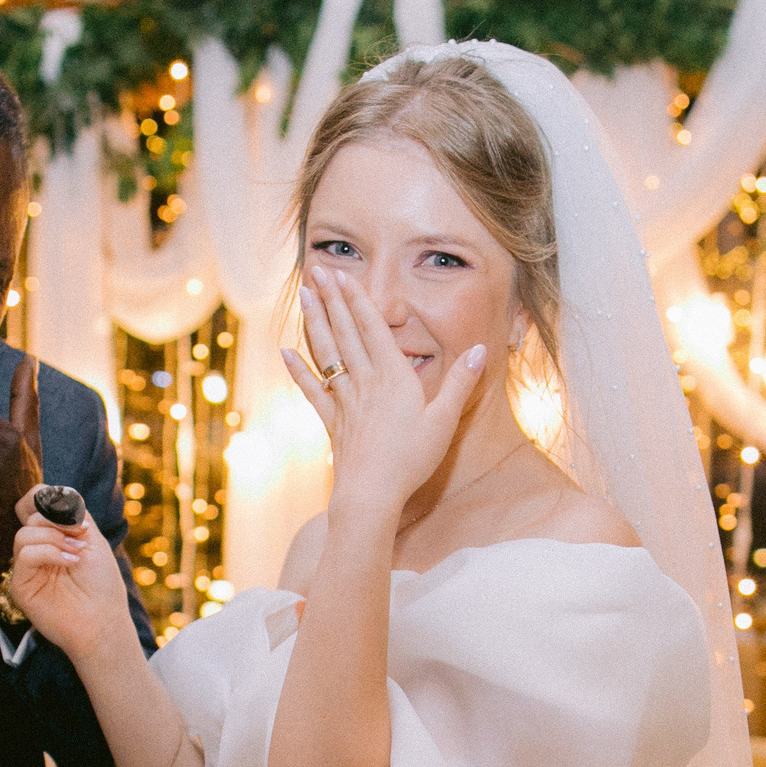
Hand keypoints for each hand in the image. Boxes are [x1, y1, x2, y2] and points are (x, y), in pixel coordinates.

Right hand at [6, 489, 132, 666]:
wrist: (104, 621)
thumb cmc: (102, 585)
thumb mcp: (93, 538)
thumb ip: (72, 512)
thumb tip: (48, 495)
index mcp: (51, 537)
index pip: (33, 504)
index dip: (46, 499)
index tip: (73, 515)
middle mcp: (36, 550)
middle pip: (29, 516)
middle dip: (57, 521)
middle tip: (80, 537)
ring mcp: (27, 569)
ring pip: (23, 534)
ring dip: (54, 538)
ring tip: (76, 553)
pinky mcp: (20, 586)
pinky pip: (25, 555)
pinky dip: (49, 552)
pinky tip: (70, 561)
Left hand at [283, 267, 485, 528]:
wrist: (372, 494)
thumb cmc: (411, 460)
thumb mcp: (445, 421)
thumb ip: (461, 382)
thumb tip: (480, 349)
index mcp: (393, 378)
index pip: (372, 330)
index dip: (357, 300)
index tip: (342, 276)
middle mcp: (365, 383)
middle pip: (346, 333)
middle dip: (332, 300)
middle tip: (318, 271)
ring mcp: (345, 402)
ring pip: (328, 355)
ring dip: (315, 323)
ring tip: (304, 296)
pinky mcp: (333, 423)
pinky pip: (313, 391)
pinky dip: (299, 371)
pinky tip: (285, 352)